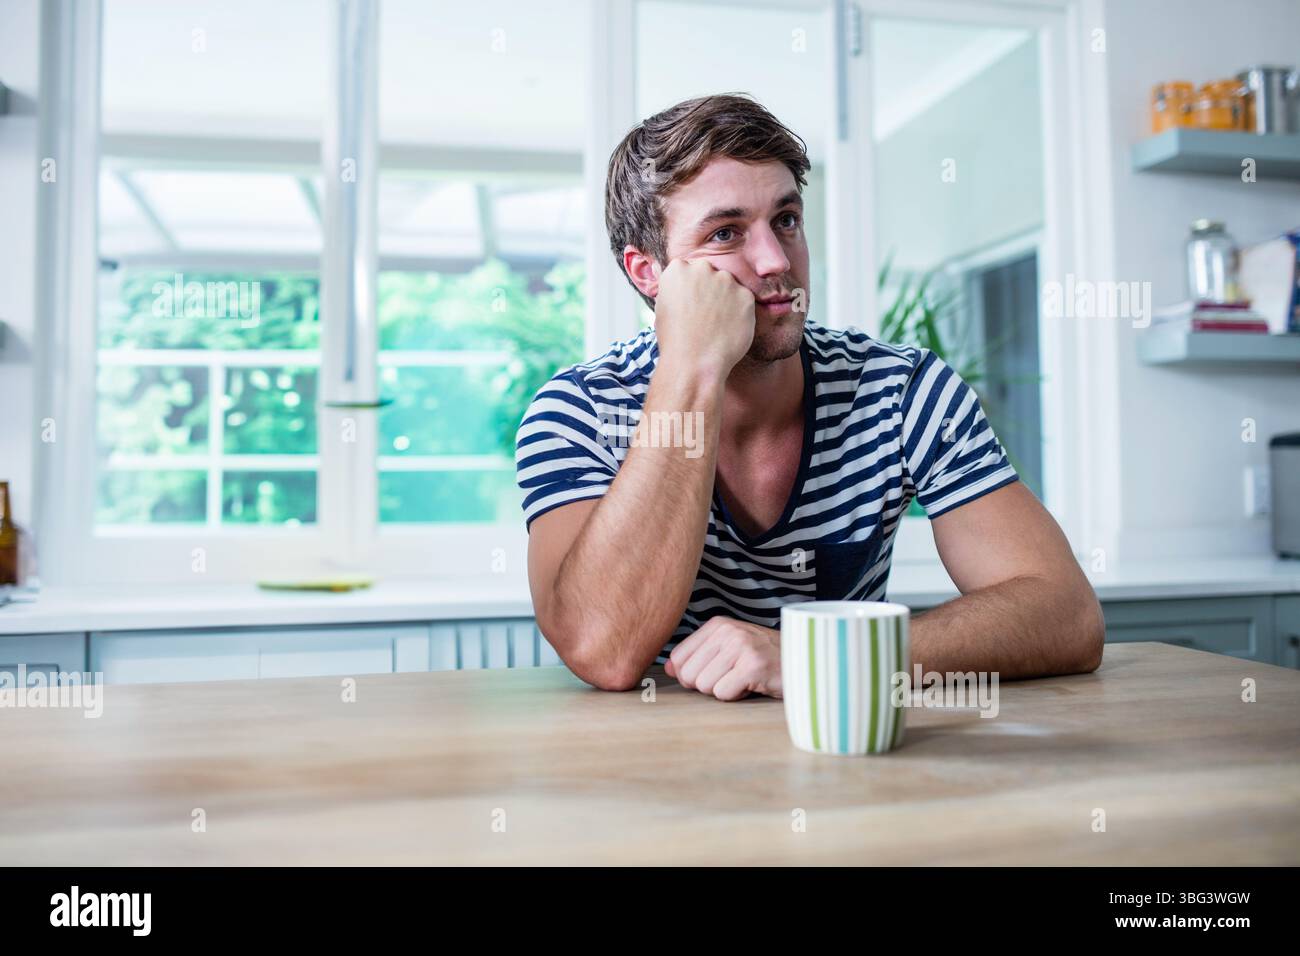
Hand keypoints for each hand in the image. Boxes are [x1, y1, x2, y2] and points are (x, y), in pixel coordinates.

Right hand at [653, 258, 754, 381]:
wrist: (694, 362)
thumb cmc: (675, 340)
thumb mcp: (663, 307)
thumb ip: (674, 287)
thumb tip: (672, 276)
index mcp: (678, 269)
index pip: (688, 269)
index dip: (690, 288)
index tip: (690, 303)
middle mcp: (702, 268)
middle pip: (709, 272)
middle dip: (709, 289)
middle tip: (705, 315)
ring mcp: (726, 280)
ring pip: (728, 285)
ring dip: (725, 299)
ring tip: (716, 325)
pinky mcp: (745, 295)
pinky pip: (744, 300)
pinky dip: (740, 313)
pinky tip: (728, 329)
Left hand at [664, 616, 781, 700]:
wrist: (807, 663)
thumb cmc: (765, 660)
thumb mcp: (729, 649)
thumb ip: (698, 656)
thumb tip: (669, 668)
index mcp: (718, 625)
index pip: (678, 658)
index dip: (691, 675)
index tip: (716, 673)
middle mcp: (727, 631)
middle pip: (689, 675)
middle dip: (709, 685)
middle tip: (734, 676)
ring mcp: (741, 646)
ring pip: (705, 686)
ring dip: (726, 690)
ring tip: (746, 678)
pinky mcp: (753, 665)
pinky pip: (723, 694)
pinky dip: (738, 696)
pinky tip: (754, 684)